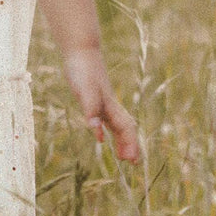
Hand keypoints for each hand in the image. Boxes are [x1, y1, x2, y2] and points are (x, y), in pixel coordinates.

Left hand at [62, 47, 139, 164]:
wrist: (81, 52)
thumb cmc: (83, 70)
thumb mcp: (84, 90)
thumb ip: (90, 109)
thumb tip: (95, 130)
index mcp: (110, 106)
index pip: (125, 129)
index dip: (130, 144)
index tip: (132, 160)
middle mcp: (109, 106)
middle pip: (125, 129)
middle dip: (131, 146)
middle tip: (134, 164)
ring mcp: (103, 103)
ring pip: (117, 126)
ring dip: (121, 141)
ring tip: (124, 156)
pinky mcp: (94, 99)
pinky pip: (105, 119)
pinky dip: (105, 130)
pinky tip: (101, 137)